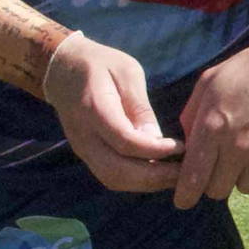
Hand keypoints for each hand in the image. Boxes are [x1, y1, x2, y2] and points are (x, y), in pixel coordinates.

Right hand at [44, 33, 183, 192]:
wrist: (63, 69)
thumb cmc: (100, 65)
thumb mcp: (127, 72)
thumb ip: (140, 106)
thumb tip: (157, 139)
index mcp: (94, 109)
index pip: (124, 141)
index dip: (155, 150)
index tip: (182, 147)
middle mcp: (84, 135)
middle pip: (117, 170)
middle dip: (154, 177)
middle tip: (185, 171)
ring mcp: (82, 148)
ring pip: (113, 179)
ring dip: (146, 183)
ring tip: (176, 175)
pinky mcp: (86, 154)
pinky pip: (110, 175)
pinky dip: (136, 181)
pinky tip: (159, 172)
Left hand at [170, 39, 248, 207]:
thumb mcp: (209, 83)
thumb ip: (192, 116)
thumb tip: (185, 144)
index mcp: (212, 127)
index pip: (192, 179)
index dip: (185, 195)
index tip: (184, 199)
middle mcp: (238, 146)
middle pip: (218, 191)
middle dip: (216, 182)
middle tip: (222, 166)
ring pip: (247, 187)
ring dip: (245, 175)